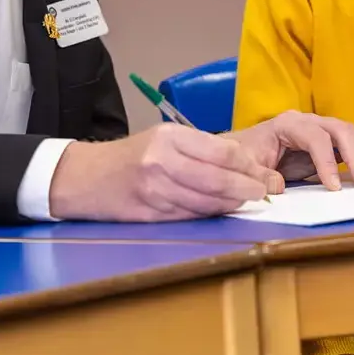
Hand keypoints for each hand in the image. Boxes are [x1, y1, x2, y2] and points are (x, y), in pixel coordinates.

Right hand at [49, 123, 270, 221]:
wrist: (86, 178)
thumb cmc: (132, 156)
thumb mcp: (164, 139)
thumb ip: (202, 150)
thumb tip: (247, 166)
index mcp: (170, 138)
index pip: (223, 151)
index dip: (251, 166)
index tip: (267, 174)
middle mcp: (162, 162)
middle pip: (219, 179)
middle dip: (249, 189)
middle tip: (267, 193)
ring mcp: (155, 191)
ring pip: (207, 202)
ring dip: (233, 204)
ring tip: (249, 202)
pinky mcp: (150, 214)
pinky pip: (190, 216)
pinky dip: (211, 214)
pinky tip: (223, 210)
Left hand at [227, 111, 353, 191]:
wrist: (242, 151)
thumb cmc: (243, 157)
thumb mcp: (243, 167)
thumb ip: (259, 175)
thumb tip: (278, 186)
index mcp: (287, 124)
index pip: (314, 137)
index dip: (326, 161)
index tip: (335, 187)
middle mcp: (308, 121)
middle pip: (340, 130)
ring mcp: (321, 129)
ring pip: (352, 135)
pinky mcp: (330, 142)